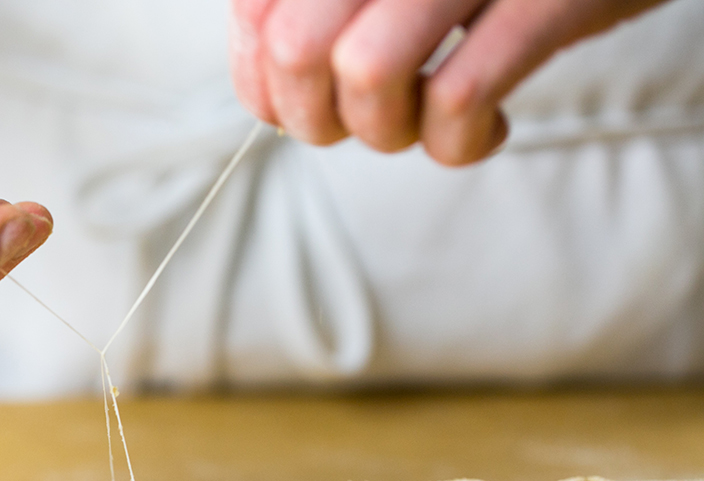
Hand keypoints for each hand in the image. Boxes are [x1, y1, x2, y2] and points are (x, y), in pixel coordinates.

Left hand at [230, 0, 666, 164]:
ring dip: (387, 131)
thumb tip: (270, 94)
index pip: (255, 10)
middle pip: (296, 47)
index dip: (258, 83)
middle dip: (312, 119)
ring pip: (368, 72)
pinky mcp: (547, 0)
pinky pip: (459, 98)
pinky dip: (459, 143)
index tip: (291, 113)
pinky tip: (487, 129)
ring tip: (428, 120)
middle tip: (355, 126)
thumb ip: (328, 15)